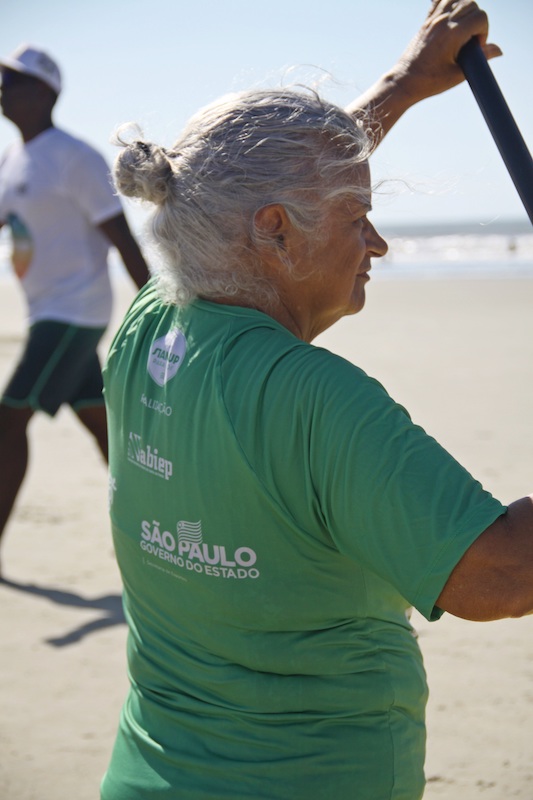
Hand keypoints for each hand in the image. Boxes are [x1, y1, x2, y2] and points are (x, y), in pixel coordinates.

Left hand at [346, 0, 502, 138]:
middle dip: (477, 20)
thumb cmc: (429, 81)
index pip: (480, 17)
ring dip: (466, 9)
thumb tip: (498, 50)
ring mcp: (433, 19)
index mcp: (452, 34)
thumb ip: (480, 59)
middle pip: (471, 4)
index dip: (484, 32)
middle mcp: (443, 22)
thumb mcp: (458, 74)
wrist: (404, 82)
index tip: (475, 47)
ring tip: (463, 28)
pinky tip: (452, 15)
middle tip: (469, 40)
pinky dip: (450, 1)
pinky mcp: (427, 21)